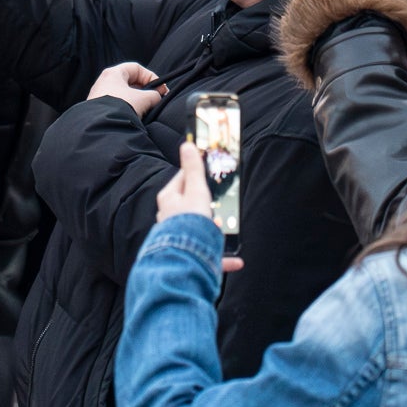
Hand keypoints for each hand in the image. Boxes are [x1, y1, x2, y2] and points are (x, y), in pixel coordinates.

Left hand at [89, 62, 165, 117]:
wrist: (104, 127)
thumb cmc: (121, 107)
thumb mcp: (145, 99)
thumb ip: (154, 95)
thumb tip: (156, 98)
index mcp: (113, 73)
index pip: (136, 68)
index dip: (151, 77)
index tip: (160, 89)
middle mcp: (103, 82)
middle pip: (130, 82)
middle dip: (145, 90)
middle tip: (155, 99)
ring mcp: (99, 96)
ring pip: (124, 95)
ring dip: (137, 101)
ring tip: (145, 110)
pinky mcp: (98, 110)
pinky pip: (117, 105)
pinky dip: (127, 109)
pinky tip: (133, 117)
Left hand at [153, 143, 245, 270]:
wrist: (185, 261)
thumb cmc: (189, 224)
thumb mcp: (196, 191)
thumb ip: (194, 170)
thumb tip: (187, 145)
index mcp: (169, 200)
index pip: (182, 178)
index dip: (196, 172)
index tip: (209, 168)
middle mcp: (170, 218)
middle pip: (191, 204)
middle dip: (207, 203)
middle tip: (222, 200)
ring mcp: (179, 237)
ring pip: (199, 229)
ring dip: (215, 230)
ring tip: (226, 228)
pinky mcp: (190, 255)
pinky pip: (209, 254)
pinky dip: (224, 256)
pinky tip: (237, 259)